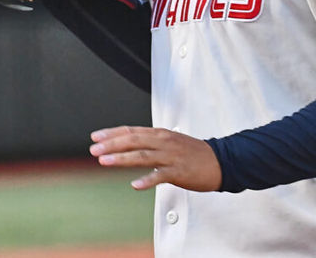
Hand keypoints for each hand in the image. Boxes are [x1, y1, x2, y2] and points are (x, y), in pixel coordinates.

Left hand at [90, 125, 221, 191]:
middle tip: (94, 150)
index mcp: (160, 133)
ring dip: (122, 158)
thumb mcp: (170, 141)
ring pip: (142, 155)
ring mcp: (170, 156)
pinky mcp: (178, 171)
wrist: (221, 161)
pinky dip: (147, 180)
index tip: (95, 137)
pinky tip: (135, 185)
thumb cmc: (193, 153)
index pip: (131, 130)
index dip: (112, 133)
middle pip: (133, 140)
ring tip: (105, 162)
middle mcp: (163, 141)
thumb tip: (130, 144)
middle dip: (111, 145)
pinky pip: (160, 176)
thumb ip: (151, 142)